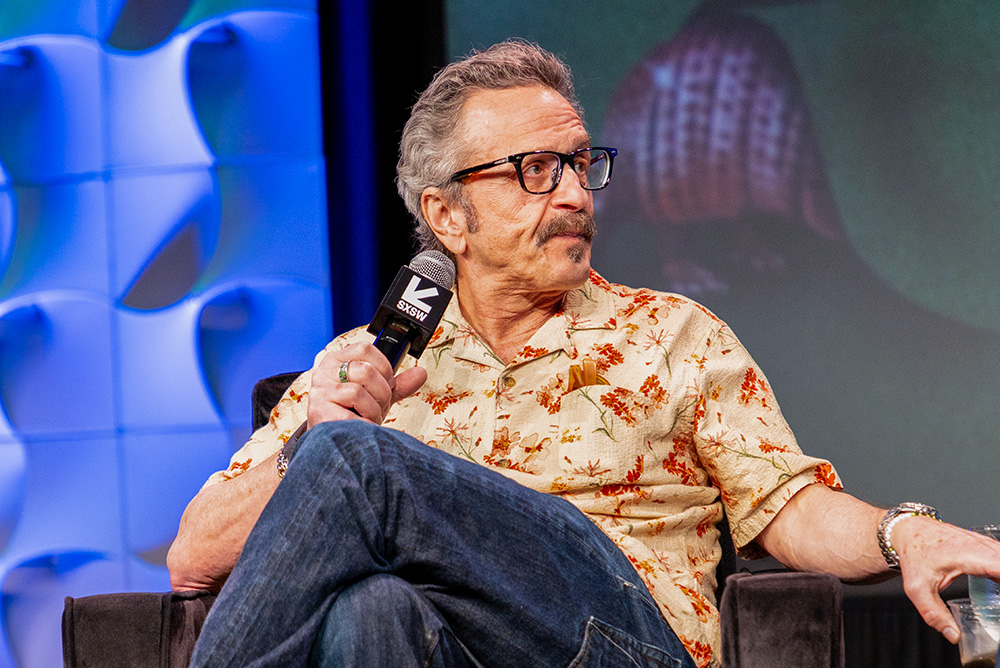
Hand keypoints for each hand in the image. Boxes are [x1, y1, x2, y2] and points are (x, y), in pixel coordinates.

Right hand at [306, 343, 426, 426]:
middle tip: (378, 406)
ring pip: (358, 391)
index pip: (365, 348)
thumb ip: (397, 384)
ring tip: (369, 418)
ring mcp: (320, 391)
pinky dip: (365, 424)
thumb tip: (421, 373)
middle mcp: (325, 372)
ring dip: (373, 410)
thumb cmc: (353, 413)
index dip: (384, 367)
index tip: (387, 384)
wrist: (332, 440)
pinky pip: (350, 415)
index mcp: (338, 360)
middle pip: (365, 370)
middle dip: (382, 393)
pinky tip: (362, 427)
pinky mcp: (318, 412)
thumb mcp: (376, 394)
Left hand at [893, 516, 999, 642]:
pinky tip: (998, 587)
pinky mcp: (986, 547)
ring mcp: (985, 544)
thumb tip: (953, 635)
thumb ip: (934, 613)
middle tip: (996, 605)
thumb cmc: (913, 553)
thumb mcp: (917, 588)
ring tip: (995, 599)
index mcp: (970, 553)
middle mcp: (981, 545)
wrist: (907, 530)